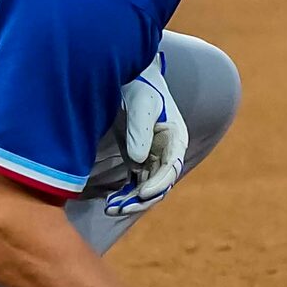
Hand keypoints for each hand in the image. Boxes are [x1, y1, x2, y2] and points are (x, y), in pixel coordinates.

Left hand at [104, 52, 186, 217]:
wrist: (127, 78)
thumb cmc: (139, 86)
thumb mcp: (142, 103)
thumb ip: (141, 130)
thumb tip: (139, 161)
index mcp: (176, 138)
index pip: (172, 168)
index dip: (159, 183)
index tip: (141, 193)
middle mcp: (168, 152)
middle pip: (159, 184)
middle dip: (141, 199)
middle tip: (119, 208)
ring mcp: (153, 158)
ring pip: (146, 188)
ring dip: (131, 201)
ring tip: (110, 208)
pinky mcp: (138, 160)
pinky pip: (135, 184)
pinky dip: (124, 194)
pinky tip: (110, 201)